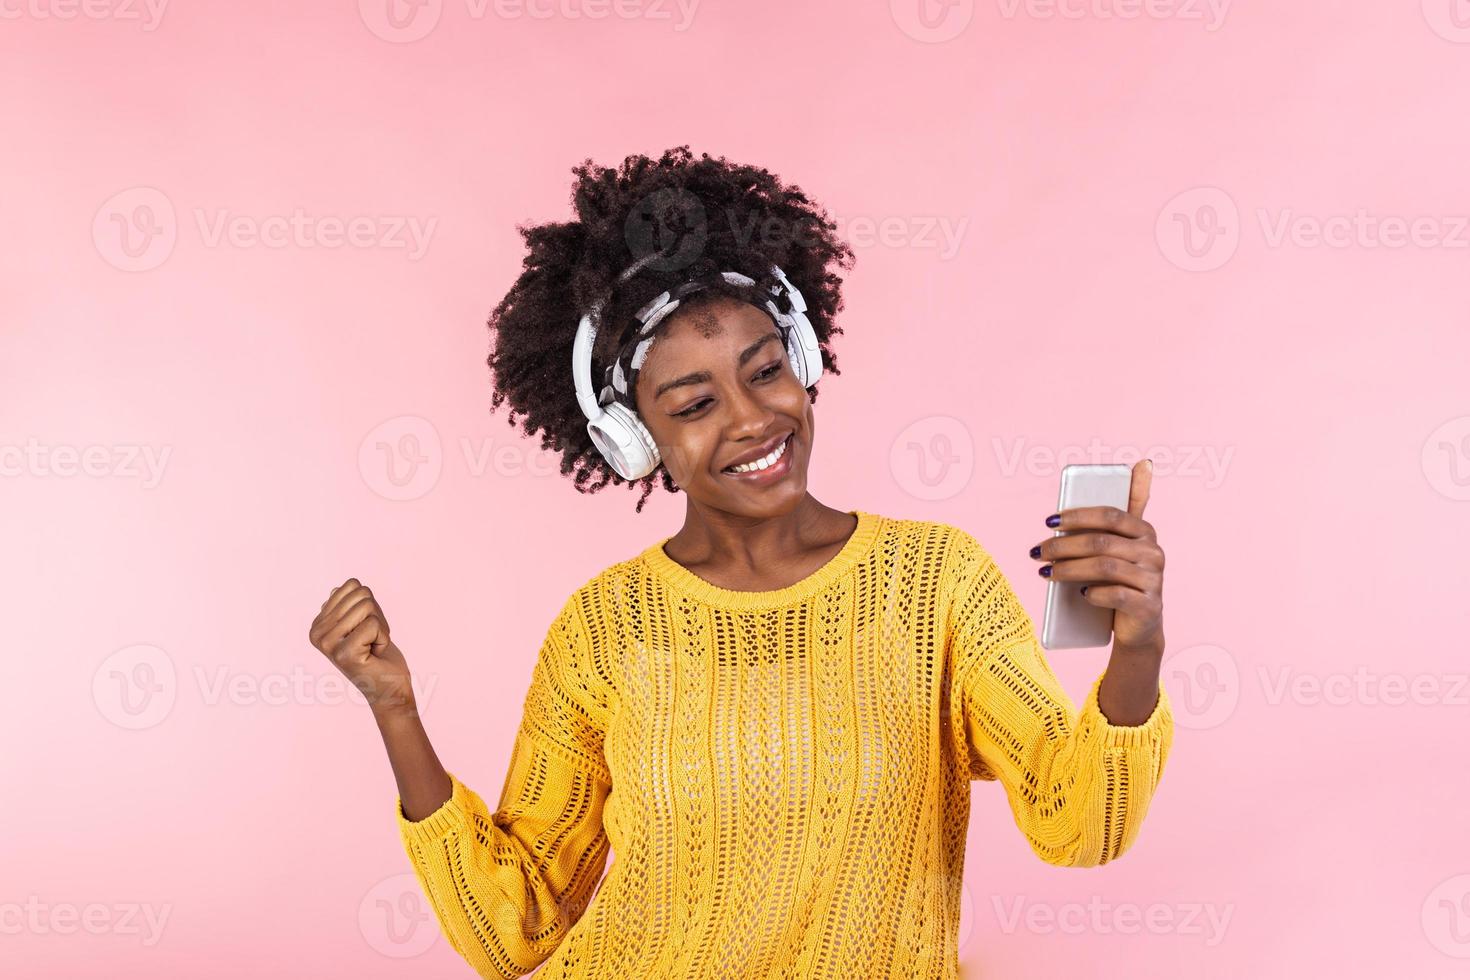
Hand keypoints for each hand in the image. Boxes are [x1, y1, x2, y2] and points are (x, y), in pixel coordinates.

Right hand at [308, 578, 416, 716]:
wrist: (389, 689)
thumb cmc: (377, 655)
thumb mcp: (361, 622)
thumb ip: (347, 606)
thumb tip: (335, 589)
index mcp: (318, 624)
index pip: (352, 585)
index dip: (370, 605)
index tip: (366, 629)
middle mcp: (317, 633)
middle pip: (361, 594)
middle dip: (376, 615)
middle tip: (372, 639)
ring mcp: (328, 644)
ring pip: (367, 606)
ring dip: (380, 626)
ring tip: (372, 646)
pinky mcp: (344, 653)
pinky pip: (373, 624)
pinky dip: (383, 637)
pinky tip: (374, 654)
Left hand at [1029, 459, 1164, 654]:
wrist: (1138, 626)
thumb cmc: (1121, 579)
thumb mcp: (1122, 544)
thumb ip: (1125, 509)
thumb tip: (1142, 463)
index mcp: (1145, 531)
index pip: (1110, 515)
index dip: (1077, 516)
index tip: (1048, 522)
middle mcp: (1154, 552)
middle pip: (1101, 542)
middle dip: (1062, 546)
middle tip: (1036, 552)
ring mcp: (1154, 580)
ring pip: (1105, 567)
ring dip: (1069, 569)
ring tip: (1046, 572)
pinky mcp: (1149, 606)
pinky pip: (1117, 595)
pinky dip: (1094, 593)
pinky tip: (1080, 593)